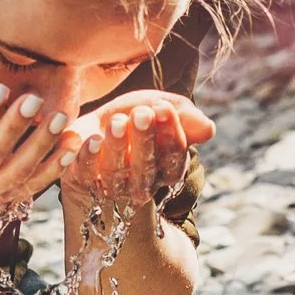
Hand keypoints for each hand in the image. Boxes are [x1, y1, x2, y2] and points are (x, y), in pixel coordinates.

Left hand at [62, 89, 214, 208]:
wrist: (94, 131)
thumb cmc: (134, 117)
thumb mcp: (160, 107)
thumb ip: (185, 116)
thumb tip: (209, 129)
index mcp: (168, 168)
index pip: (174, 156)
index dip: (170, 133)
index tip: (162, 107)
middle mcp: (144, 184)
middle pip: (147, 168)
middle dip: (145, 139)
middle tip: (142, 113)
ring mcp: (113, 187)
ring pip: (118, 174)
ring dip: (118, 147)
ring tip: (117, 121)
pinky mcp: (84, 182)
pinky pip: (87, 175)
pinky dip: (89, 159)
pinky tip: (92, 140)